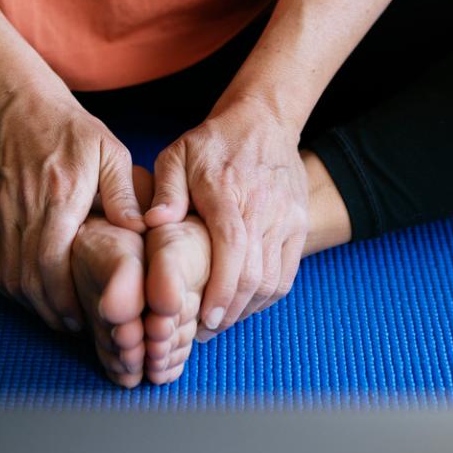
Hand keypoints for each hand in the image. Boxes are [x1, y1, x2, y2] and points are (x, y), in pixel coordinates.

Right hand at [0, 85, 145, 332]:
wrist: (18, 104)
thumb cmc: (71, 129)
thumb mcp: (109, 151)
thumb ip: (124, 193)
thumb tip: (140, 230)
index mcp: (59, 196)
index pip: (51, 262)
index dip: (64, 297)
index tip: (84, 314)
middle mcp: (24, 209)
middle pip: (27, 278)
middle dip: (50, 310)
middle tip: (74, 324)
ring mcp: (0, 213)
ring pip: (7, 276)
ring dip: (30, 303)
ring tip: (56, 314)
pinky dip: (9, 286)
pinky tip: (30, 293)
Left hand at [144, 96, 308, 337]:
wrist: (263, 122)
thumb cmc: (212, 143)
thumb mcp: (177, 154)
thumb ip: (165, 189)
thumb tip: (153, 223)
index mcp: (228, 190)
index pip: (232, 246)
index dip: (219, 287)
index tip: (203, 317)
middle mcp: (263, 207)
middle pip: (254, 273)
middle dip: (228, 311)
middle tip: (203, 330)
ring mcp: (286, 218)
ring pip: (273, 280)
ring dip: (246, 309)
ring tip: (219, 322)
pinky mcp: (299, 226)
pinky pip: (286, 275)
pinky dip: (265, 298)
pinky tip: (241, 306)